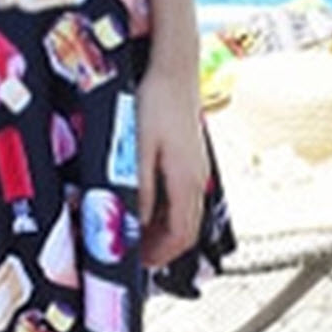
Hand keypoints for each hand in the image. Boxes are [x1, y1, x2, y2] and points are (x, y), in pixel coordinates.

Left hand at [136, 62, 209, 269]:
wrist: (173, 68)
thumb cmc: (154, 103)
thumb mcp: (137, 148)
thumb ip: (138, 188)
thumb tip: (135, 223)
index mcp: (186, 182)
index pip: (180, 236)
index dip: (160, 254)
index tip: (138, 263)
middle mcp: (197, 178)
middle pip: (186, 228)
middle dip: (163, 246)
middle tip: (136, 252)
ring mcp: (197, 165)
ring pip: (185, 211)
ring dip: (164, 227)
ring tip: (138, 229)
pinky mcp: (191, 153)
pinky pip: (183, 192)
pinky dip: (167, 207)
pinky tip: (148, 197)